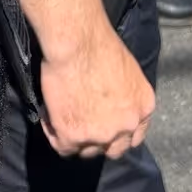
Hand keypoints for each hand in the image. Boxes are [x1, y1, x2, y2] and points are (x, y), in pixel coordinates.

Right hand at [38, 23, 155, 158]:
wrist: (77, 40)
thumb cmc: (98, 43)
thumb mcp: (127, 71)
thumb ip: (124, 95)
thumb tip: (109, 102)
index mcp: (143, 107)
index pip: (134, 137)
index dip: (117, 133)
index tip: (103, 123)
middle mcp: (126, 126)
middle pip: (112, 149)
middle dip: (98, 140)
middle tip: (81, 121)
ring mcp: (101, 134)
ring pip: (86, 151)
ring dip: (75, 137)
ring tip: (60, 113)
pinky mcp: (73, 136)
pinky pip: (61, 146)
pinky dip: (53, 132)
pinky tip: (48, 115)